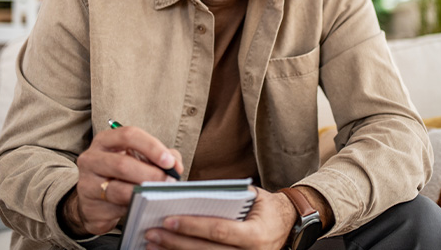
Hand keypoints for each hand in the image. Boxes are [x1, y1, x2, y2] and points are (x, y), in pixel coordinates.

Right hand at [62, 125, 183, 236]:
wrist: (96, 202)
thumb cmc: (122, 175)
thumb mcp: (140, 159)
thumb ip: (162, 158)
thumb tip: (176, 167)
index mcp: (105, 141)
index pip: (129, 135)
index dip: (152, 147)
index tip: (169, 162)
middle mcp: (91, 159)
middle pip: (123, 164)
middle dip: (151, 174)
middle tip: (168, 182)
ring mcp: (87, 184)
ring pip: (118, 189)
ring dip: (143, 192)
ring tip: (159, 194)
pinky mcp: (90, 207)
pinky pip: (116, 209)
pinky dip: (134, 208)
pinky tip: (145, 206)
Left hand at [143, 187, 296, 249]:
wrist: (288, 225)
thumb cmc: (267, 208)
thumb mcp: (253, 197)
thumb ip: (227, 196)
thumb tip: (190, 195)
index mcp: (255, 235)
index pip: (218, 230)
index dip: (191, 226)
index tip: (167, 219)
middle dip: (175, 242)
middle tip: (151, 233)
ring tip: (153, 244)